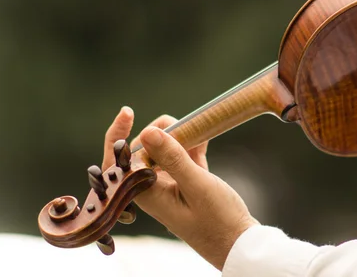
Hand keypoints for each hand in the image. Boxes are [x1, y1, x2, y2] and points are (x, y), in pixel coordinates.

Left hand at [102, 106, 258, 269]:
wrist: (238, 243)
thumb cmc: (217, 220)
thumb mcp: (197, 185)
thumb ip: (172, 158)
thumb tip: (146, 132)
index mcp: (146, 192)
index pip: (119, 160)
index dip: (118, 134)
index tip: (128, 112)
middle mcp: (152, 188)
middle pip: (143, 150)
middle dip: (158, 131)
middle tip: (180, 122)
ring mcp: (169, 185)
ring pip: (163, 151)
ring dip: (178, 136)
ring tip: (197, 129)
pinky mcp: (186, 183)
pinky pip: (181, 157)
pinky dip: (191, 145)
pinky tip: (204, 137)